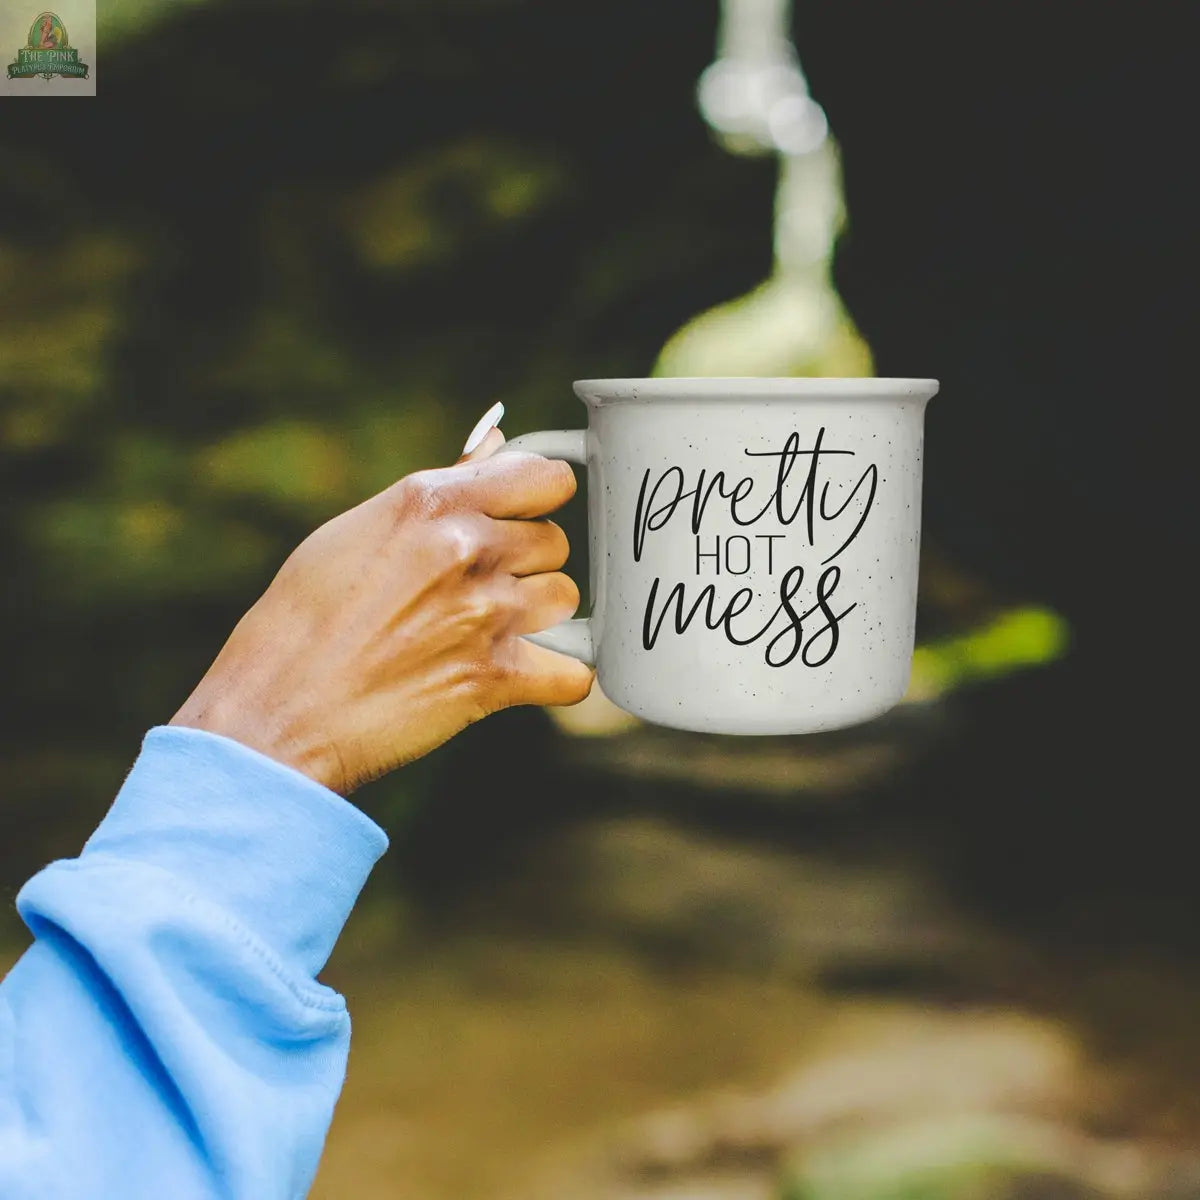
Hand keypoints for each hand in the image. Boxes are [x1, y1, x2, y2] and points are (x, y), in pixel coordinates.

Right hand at [169, 411, 591, 793]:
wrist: (275, 713)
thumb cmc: (300, 621)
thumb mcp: (354, 532)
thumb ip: (438, 491)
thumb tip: (492, 443)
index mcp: (430, 502)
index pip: (543, 476)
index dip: (538, 498)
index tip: (522, 517)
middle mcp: (465, 548)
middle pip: (554, 540)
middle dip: (525, 563)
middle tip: (477, 590)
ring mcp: (485, 613)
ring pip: (563, 597)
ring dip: (537, 616)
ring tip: (486, 632)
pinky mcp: (494, 678)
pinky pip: (573, 673)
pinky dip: (557, 679)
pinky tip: (525, 677)